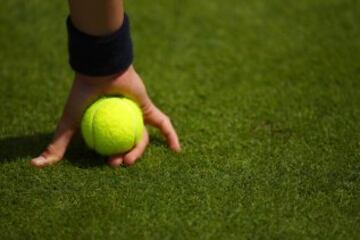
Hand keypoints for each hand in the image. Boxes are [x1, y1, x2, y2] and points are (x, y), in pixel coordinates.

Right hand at [31, 65, 180, 167]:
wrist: (100, 71)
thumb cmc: (84, 94)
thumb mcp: (70, 122)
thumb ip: (58, 143)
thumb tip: (37, 165)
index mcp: (107, 126)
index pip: (111, 147)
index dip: (111, 158)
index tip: (108, 163)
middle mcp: (123, 122)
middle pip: (127, 146)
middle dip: (125, 158)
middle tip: (118, 163)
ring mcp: (137, 115)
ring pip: (142, 138)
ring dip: (138, 152)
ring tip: (129, 159)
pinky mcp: (149, 108)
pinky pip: (162, 124)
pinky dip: (171, 137)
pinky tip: (176, 150)